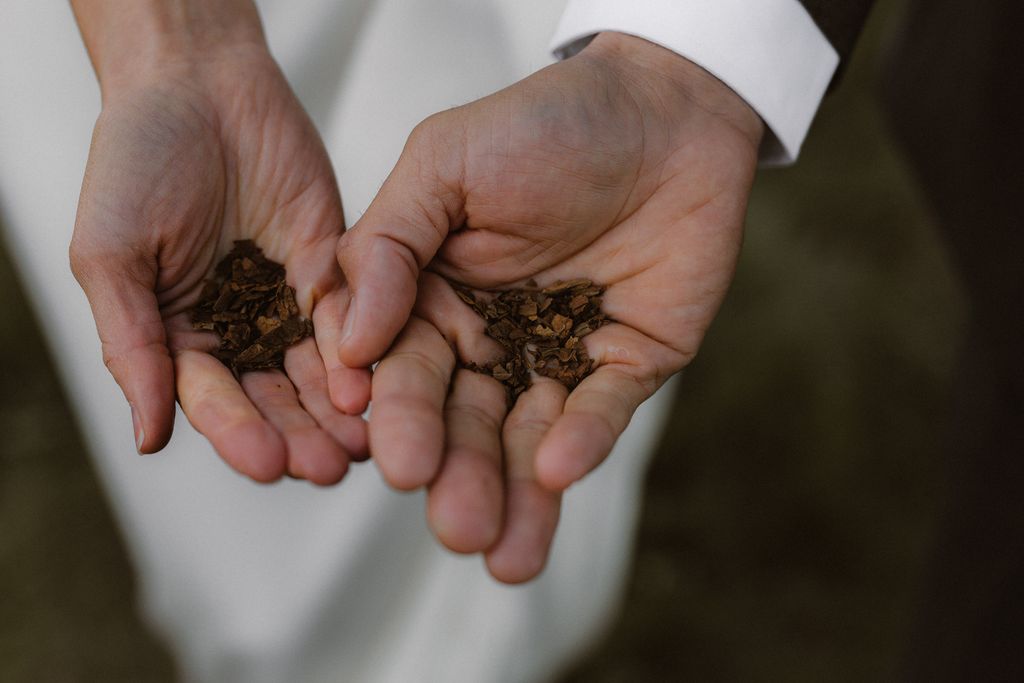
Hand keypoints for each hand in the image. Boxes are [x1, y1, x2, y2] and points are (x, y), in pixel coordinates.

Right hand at [70, 3, 367, 482]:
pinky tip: (377, 379)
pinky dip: (364, 349)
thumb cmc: (137, 160)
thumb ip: (133, 343)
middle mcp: (239, 331)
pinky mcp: (332, 271)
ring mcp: (288, 303)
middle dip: (300, 434)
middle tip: (327, 465)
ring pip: (318, 371)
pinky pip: (351, 316)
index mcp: (181, 336)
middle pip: (273, 398)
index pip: (211, 399)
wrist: (199, 86)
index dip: (238, 430)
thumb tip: (147, 435)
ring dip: (338, 410)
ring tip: (361, 443)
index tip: (266, 459)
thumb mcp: (112, 254)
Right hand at [336, 33, 762, 579]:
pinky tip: (559, 472)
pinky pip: (602, 409)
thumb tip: (353, 343)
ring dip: (518, 494)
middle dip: (459, 475)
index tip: (393, 458)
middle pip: (466, 420)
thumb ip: (388, 246)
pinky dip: (582, 439)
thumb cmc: (544, 124)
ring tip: (504, 556)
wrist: (663, 108)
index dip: (399, 415)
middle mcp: (490, 337)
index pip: (405, 370)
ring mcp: (559, 355)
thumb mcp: (444, 164)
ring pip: (530, 436)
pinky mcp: (626, 362)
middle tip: (455, 526)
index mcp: (433, 300)